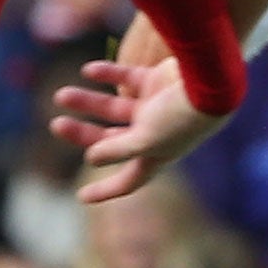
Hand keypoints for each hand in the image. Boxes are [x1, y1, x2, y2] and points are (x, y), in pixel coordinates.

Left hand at [51, 58, 227, 203]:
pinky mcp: (155, 80)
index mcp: (154, 156)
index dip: (105, 191)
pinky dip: (106, 74)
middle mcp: (152, 133)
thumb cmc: (181, 117)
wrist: (211, 80)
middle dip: (83, 133)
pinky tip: (88, 70)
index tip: (81, 197)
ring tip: (60, 95)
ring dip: (87, 101)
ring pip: (111, 107)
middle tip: (55, 125)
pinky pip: (125, 77)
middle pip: (109, 139)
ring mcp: (153, 107)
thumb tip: (90, 158)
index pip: (128, 180)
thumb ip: (116, 149)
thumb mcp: (145, 139)